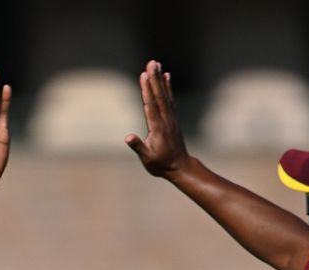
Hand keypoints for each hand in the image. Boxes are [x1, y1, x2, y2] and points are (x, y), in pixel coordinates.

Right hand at [125, 60, 189, 177]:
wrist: (180, 167)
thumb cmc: (161, 164)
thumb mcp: (147, 158)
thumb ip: (138, 147)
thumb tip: (128, 137)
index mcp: (157, 127)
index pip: (151, 105)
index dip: (147, 90)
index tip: (144, 75)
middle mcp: (165, 119)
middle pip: (158, 95)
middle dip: (154, 78)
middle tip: (152, 62)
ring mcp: (170, 118)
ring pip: (164, 95)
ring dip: (160, 79)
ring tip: (157, 64)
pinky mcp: (172, 118)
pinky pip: (169, 99)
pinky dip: (167, 87)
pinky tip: (166, 77)